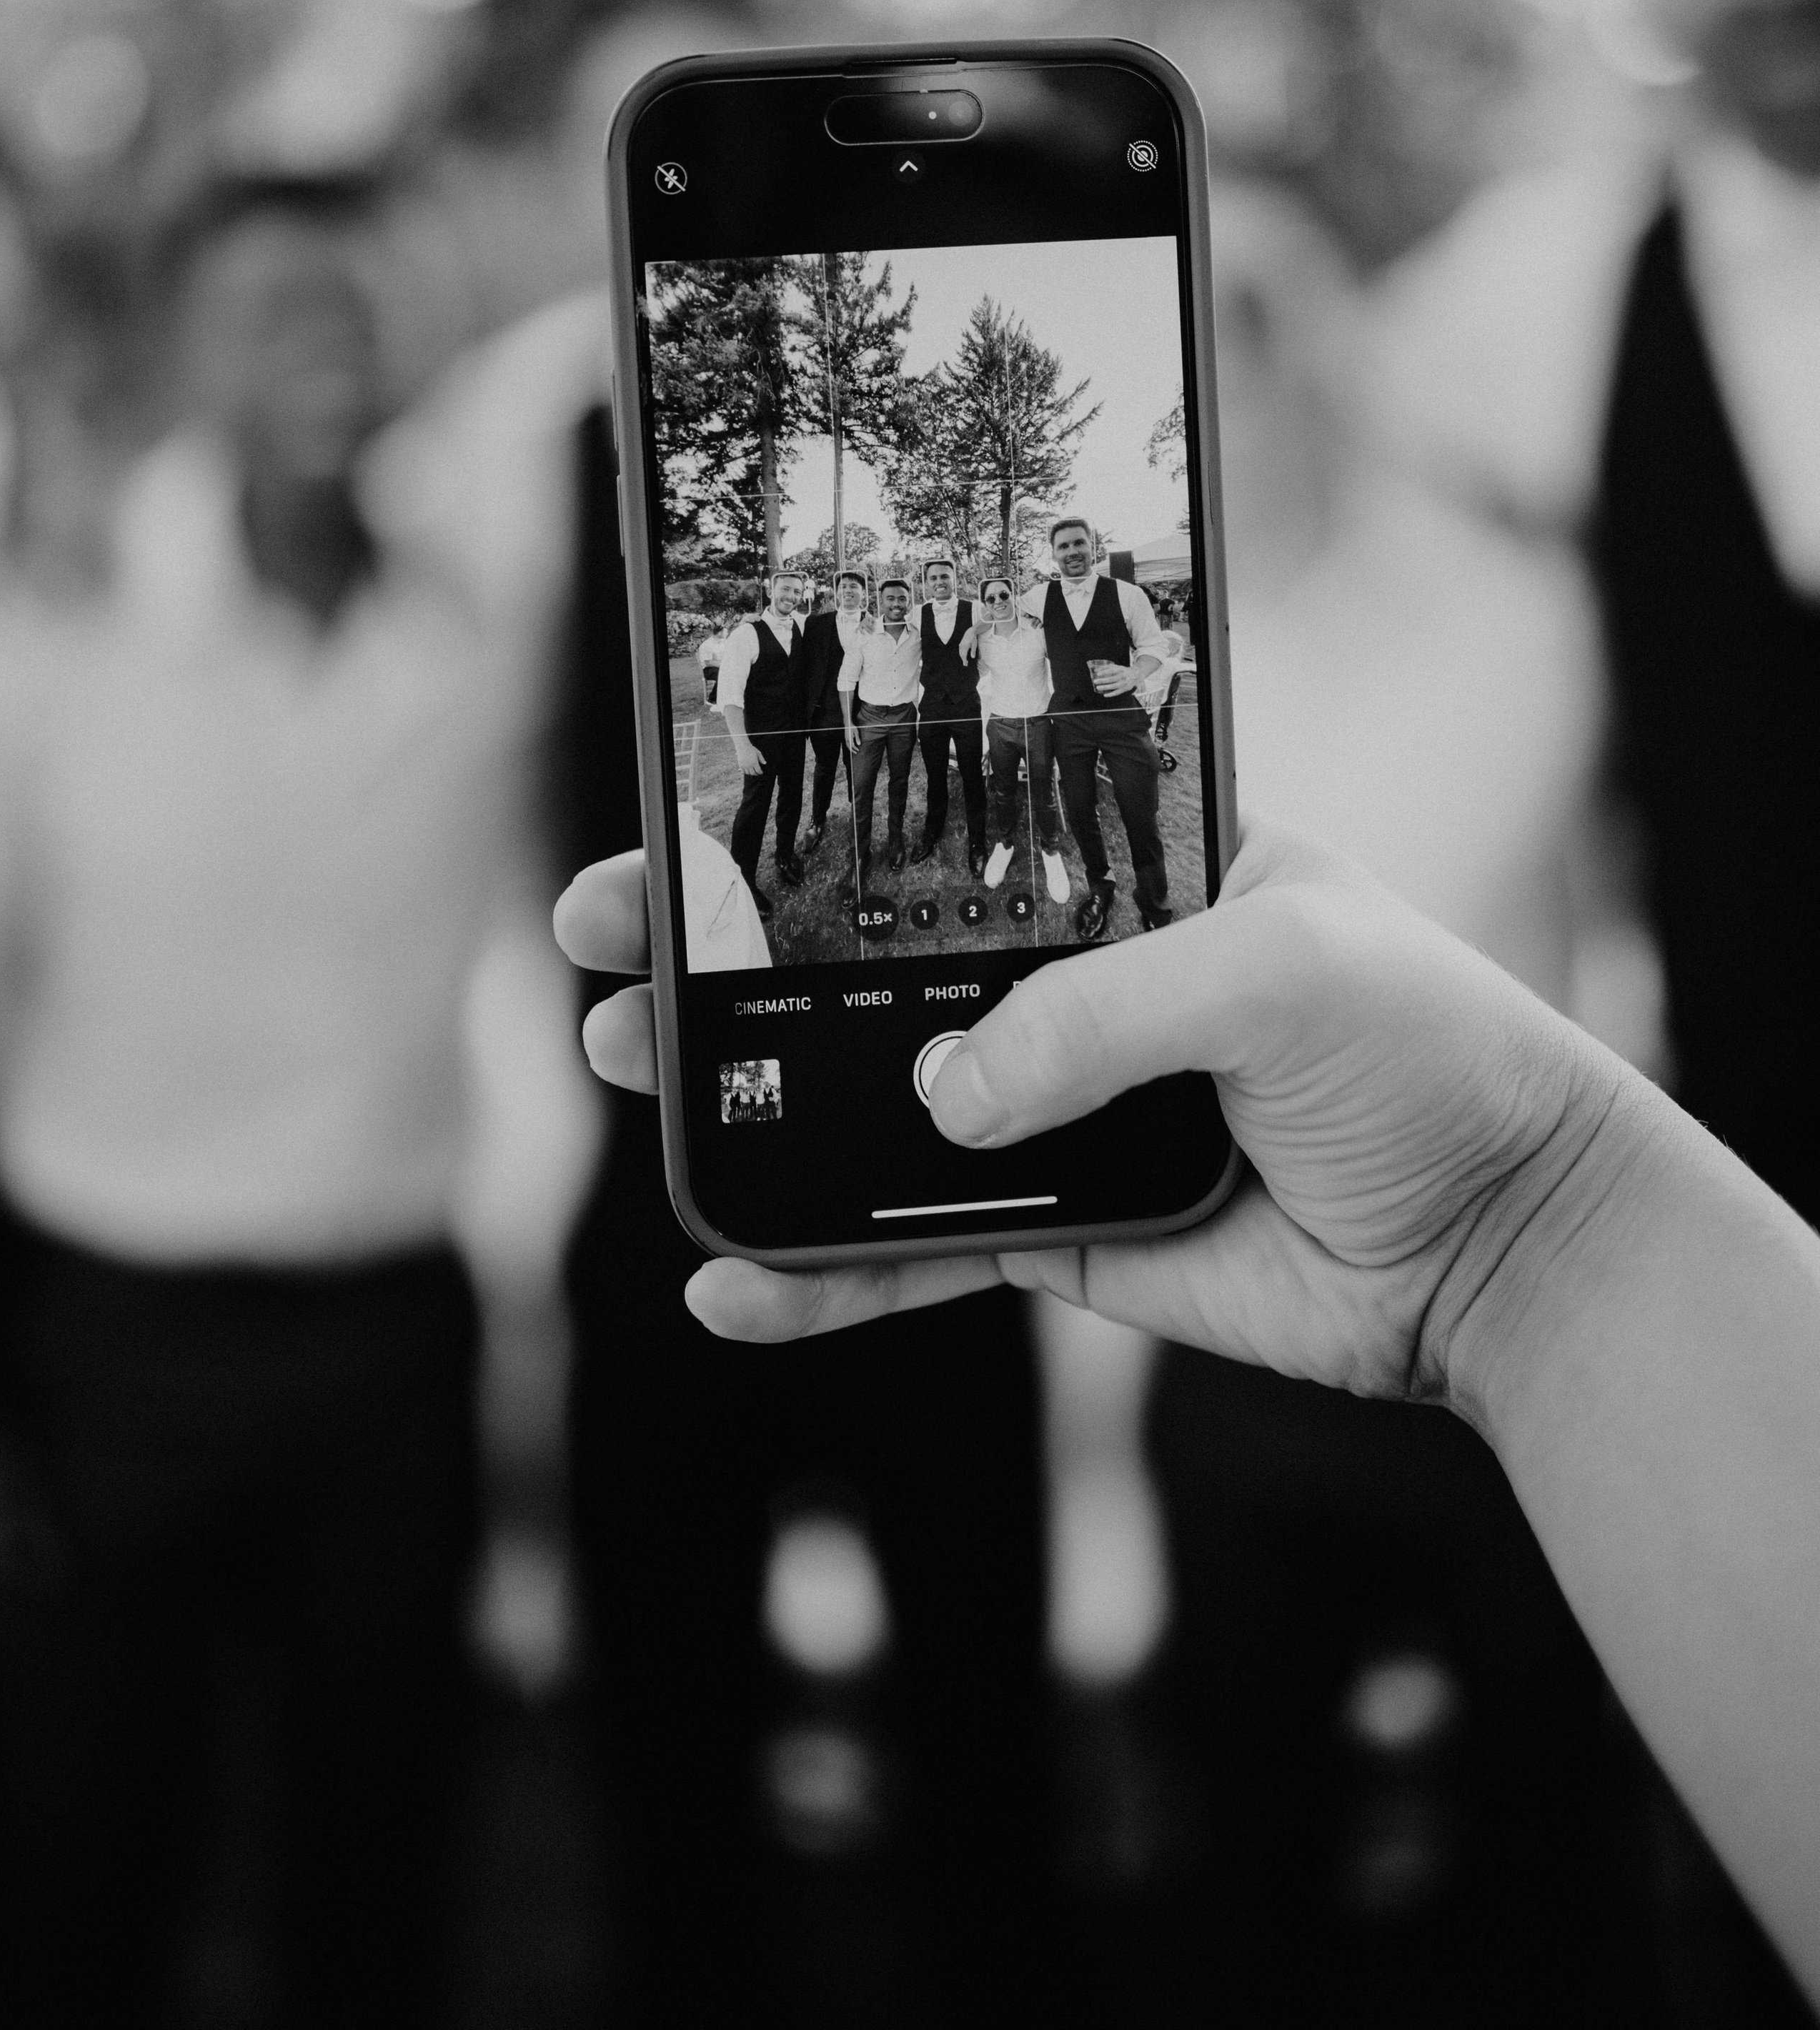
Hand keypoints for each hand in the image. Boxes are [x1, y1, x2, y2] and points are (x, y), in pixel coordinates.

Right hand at [553, 822, 1625, 1419]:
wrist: (1508, 1243)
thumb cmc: (1429, 1053)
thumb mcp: (1284, 968)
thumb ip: (1104, 1013)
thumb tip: (943, 1101)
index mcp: (1124, 867)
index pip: (935, 825)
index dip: (803, 823)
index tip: (681, 824)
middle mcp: (1073, 980)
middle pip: (863, 966)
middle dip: (727, 961)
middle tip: (603, 958)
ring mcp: (1057, 1109)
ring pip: (867, 1109)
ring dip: (749, 1106)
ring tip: (636, 1094)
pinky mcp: (1060, 1233)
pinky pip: (919, 1250)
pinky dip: (828, 1276)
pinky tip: (737, 1288)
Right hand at [731, 737, 762, 778]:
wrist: (743, 747)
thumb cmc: (751, 749)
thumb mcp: (758, 753)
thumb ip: (761, 759)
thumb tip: (765, 763)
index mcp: (754, 762)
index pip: (758, 770)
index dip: (760, 772)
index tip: (761, 773)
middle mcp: (749, 765)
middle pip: (753, 773)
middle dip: (756, 774)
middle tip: (757, 773)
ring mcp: (744, 766)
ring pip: (748, 773)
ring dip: (751, 773)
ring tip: (753, 772)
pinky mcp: (740, 765)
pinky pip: (743, 772)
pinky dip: (745, 773)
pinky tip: (747, 771)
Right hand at [845, 721, 862, 750]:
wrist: (848, 724)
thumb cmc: (853, 727)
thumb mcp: (856, 732)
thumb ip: (857, 738)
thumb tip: (859, 744)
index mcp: (849, 738)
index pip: (852, 745)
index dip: (855, 748)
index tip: (858, 750)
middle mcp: (846, 739)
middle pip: (849, 747)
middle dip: (852, 750)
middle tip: (856, 753)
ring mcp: (845, 738)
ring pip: (847, 745)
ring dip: (850, 749)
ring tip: (853, 751)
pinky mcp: (846, 737)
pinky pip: (847, 743)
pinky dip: (849, 746)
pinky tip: (852, 746)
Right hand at [960, 627, 977, 661]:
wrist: (969, 632)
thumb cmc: (973, 639)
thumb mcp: (974, 645)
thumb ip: (973, 651)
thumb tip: (972, 657)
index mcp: (965, 646)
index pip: (964, 655)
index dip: (964, 660)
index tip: (966, 664)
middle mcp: (961, 646)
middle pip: (961, 655)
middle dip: (963, 660)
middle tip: (965, 665)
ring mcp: (960, 645)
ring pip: (960, 653)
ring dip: (962, 658)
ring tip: (965, 662)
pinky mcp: (960, 645)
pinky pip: (960, 651)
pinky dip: (961, 655)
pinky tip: (963, 657)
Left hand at [1088, 661, 1137, 696]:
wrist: (1136, 674)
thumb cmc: (1123, 670)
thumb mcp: (1116, 666)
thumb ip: (1106, 667)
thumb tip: (1095, 670)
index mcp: (1121, 669)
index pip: (1112, 670)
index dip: (1105, 672)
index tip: (1098, 674)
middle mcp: (1123, 676)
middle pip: (1112, 679)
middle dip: (1103, 680)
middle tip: (1095, 681)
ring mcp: (1125, 683)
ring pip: (1114, 686)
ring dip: (1105, 687)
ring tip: (1098, 687)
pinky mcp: (1126, 688)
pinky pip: (1117, 692)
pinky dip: (1111, 694)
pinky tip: (1105, 695)